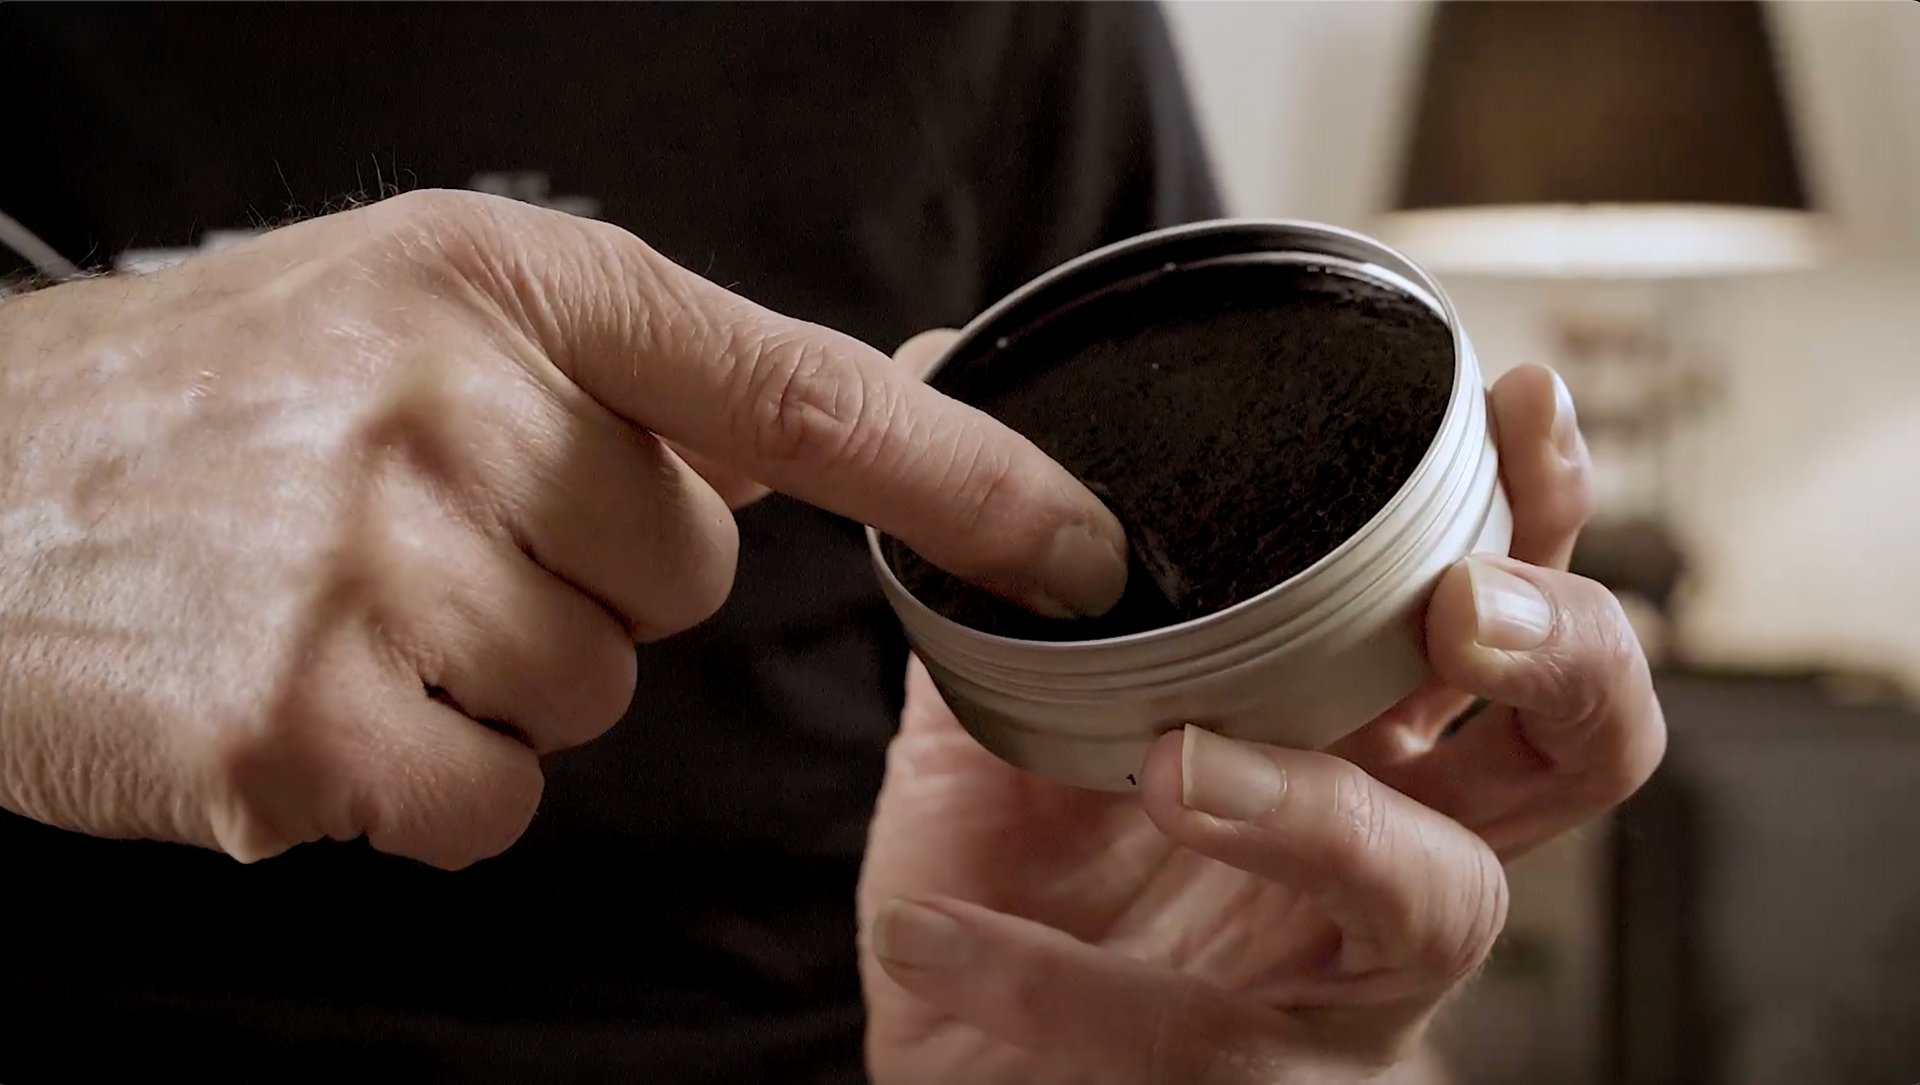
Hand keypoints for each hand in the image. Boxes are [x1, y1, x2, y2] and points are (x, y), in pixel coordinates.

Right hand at [0, 192, 1127, 868]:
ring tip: (341, 604)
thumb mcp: (406, 307)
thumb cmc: (204, 400)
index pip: (789, 390)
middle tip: (420, 534)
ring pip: (586, 698)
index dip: (958, 474)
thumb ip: (615, 373)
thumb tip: (816, 442)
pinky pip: (489, 800)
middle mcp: (446, 401)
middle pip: (677, 580)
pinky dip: (422, 778)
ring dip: (491, 680)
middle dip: (580, 581)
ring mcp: (367, 564)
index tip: (1074, 539)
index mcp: (496, 283)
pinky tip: (309, 700)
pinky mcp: (298, 725)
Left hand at [859, 335, 1663, 1083]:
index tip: (1511, 402)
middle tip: (1460, 599)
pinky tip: (929, 928)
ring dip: (1317, 812)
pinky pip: (1196, 1042)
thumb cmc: (1007, 874)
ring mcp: (1350, 980)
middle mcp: (1396, 842)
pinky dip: (1053, 979)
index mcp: (1358, 732)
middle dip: (1567, 653)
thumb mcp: (1000, 714)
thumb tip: (940, 373)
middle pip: (1586, 750)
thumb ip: (1002, 585)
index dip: (1538, 509)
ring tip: (1174, 763)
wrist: (950, 1055)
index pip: (1500, 609)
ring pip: (1436, 898)